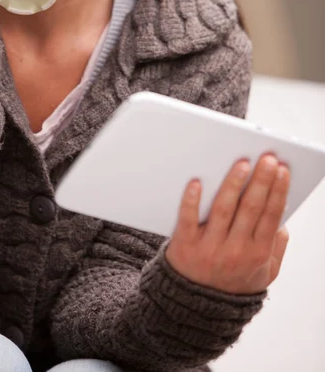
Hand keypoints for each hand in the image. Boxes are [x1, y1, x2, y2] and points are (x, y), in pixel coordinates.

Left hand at [166, 154, 289, 294]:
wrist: (193, 309)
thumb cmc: (231, 285)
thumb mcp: (263, 275)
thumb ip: (276, 250)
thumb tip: (282, 224)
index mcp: (257, 253)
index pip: (271, 216)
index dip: (278, 190)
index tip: (282, 169)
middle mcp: (235, 250)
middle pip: (251, 208)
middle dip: (262, 180)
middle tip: (267, 158)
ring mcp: (210, 247)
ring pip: (224, 209)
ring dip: (234, 184)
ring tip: (242, 164)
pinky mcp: (184, 244)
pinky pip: (188, 219)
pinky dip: (192, 200)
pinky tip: (197, 182)